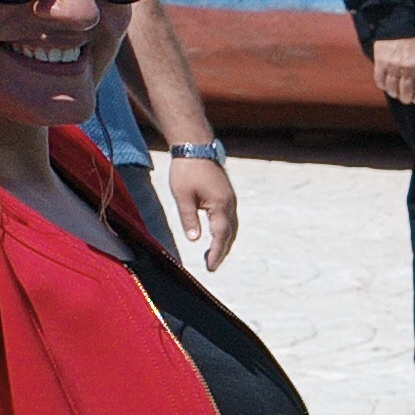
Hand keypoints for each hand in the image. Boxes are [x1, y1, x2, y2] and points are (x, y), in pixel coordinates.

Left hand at [163, 152, 236, 269]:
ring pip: (231, 227)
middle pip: (229, 234)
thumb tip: (194, 240)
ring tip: (212, 253)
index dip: (216, 253)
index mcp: (220, 206)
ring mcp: (230, 200)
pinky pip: (228, 218)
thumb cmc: (186, 170)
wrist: (195, 147)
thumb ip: (189, 218)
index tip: (210, 268)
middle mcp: (230, 205)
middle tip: (211, 265)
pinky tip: (215, 234)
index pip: (221, 236)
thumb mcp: (183, 196)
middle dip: (221, 251)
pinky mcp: (226, 196)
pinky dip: (223, 231)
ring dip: (223, 242)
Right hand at [371, 35, 414, 105]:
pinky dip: (382, 85)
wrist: (398, 26)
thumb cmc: (413, 40)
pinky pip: (380, 79)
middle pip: (406, 91)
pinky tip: (384, 87)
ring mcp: (393, 67)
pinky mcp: (381, 62)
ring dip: (394, 93)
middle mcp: (407, 70)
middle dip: (406, 98)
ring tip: (395, 94)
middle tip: (405, 100)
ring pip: (392, 87)